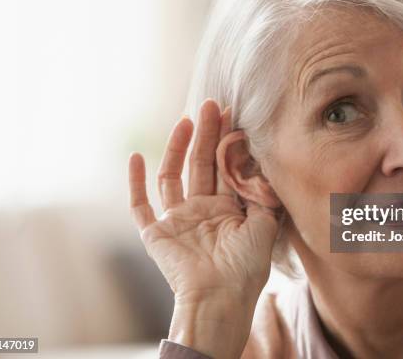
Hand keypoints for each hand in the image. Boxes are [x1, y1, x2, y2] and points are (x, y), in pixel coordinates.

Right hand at [128, 100, 278, 357]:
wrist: (220, 297)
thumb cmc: (246, 268)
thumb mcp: (265, 226)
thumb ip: (264, 196)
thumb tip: (267, 167)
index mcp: (226, 211)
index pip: (225, 168)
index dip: (227, 142)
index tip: (232, 115)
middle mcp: (201, 211)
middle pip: (201, 164)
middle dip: (206, 135)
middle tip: (211, 105)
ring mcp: (177, 221)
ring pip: (173, 176)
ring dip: (176, 148)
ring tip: (186, 120)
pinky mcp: (154, 234)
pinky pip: (140, 206)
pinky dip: (134, 182)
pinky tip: (135, 157)